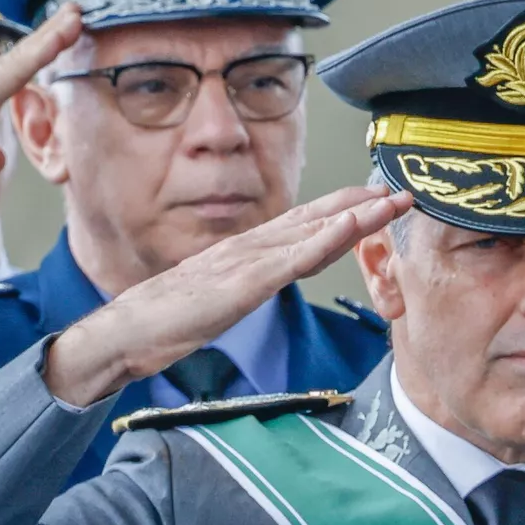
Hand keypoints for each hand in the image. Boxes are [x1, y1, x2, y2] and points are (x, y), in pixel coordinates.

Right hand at [43, 186, 413, 405]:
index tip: (377, 199)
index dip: (343, 210)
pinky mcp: (242, 283)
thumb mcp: (220, 299)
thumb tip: (267, 280)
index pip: (304, 225)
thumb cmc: (167, 321)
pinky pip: (293, 260)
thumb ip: (246, 284)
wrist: (124, 334)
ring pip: (312, 232)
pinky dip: (327, 240)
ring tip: (390, 200)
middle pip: (315, 219)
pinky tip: (352, 227)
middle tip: (400, 190)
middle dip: (360, 204)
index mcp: (246, 252)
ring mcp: (247, 261)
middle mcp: (251, 246)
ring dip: (355, 214)